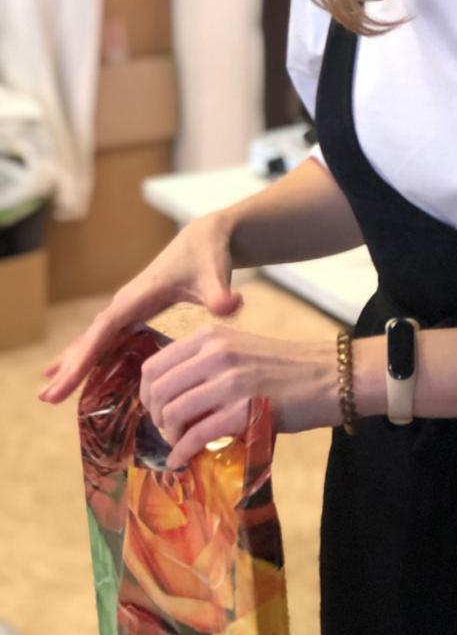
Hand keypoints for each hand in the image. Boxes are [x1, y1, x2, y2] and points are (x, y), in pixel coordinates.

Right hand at [39, 213, 242, 404]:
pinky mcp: (136, 312)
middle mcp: (127, 301)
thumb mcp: (215, 274)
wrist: (206, 237)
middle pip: (92, 337)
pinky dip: (90, 355)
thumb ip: (220, 293)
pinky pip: (107, 338)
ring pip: (95, 338)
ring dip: (74, 363)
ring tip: (50, 392)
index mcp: (139, 296)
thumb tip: (232, 306)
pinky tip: (76, 372)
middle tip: (46, 397)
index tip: (62, 379)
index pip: (105, 330)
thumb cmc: (208, 255)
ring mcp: (129, 307)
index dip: (83, 356)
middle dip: (70, 366)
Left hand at [138, 326, 341, 468]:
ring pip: (173, 413)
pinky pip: (197, 435)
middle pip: (159, 391)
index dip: (147, 395)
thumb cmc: (283, 367)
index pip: (155, 365)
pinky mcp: (244, 409)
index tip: (157, 410)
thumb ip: (205, 363)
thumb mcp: (239, 350)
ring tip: (180, 443)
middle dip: (156, 417)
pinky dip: (183, 452)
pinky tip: (183, 459)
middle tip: (169, 430)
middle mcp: (216, 353)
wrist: (326, 376)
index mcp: (211, 336)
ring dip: (170, 435)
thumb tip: (169, 395)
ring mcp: (230, 381)